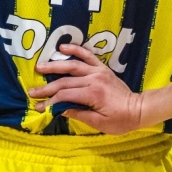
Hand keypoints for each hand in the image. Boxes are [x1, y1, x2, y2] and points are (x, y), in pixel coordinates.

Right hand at [26, 45, 143, 133]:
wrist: (139, 109)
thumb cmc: (121, 120)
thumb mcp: (100, 124)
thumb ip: (79, 114)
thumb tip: (60, 110)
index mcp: (93, 94)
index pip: (65, 96)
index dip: (50, 101)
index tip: (39, 107)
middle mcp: (94, 79)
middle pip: (65, 82)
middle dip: (47, 88)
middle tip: (32, 91)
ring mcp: (98, 71)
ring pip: (72, 66)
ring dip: (54, 66)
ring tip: (39, 67)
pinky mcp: (102, 68)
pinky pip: (87, 55)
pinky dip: (75, 49)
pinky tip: (62, 47)